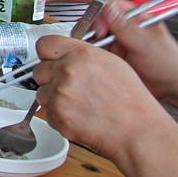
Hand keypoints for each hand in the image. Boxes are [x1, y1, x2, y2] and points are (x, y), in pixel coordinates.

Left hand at [35, 34, 170, 159]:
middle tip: (71, 88)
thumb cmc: (131, 102)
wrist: (138, 131)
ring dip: (54, 99)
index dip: (48, 54)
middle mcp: (68, 71)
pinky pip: (48, 113)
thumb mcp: (112, 63)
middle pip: (39, 70)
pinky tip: (79, 117)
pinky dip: (59, 117)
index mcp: (81, 55)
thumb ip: (83, 55)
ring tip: (80, 105)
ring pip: (42, 93)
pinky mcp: (57, 115)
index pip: (45, 45)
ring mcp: (60, 94)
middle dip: (51, 79)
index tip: (51, 61)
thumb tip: (65, 54)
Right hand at [86, 0, 177, 108]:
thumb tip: (107, 7)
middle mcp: (125, 27)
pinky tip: (94, 58)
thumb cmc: (169, 65)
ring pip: (95, 34)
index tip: (99, 27)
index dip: (101, 12)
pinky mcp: (113, 54)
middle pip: (99, 18)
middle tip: (94, 40)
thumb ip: (126, 26)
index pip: (111, 4)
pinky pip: (97, 49)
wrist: (171, 89)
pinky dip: (92, 52)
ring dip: (91, 41)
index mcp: (137, 17)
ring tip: (92, 50)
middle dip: (92, 28)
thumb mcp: (146, 44)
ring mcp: (118, 41)